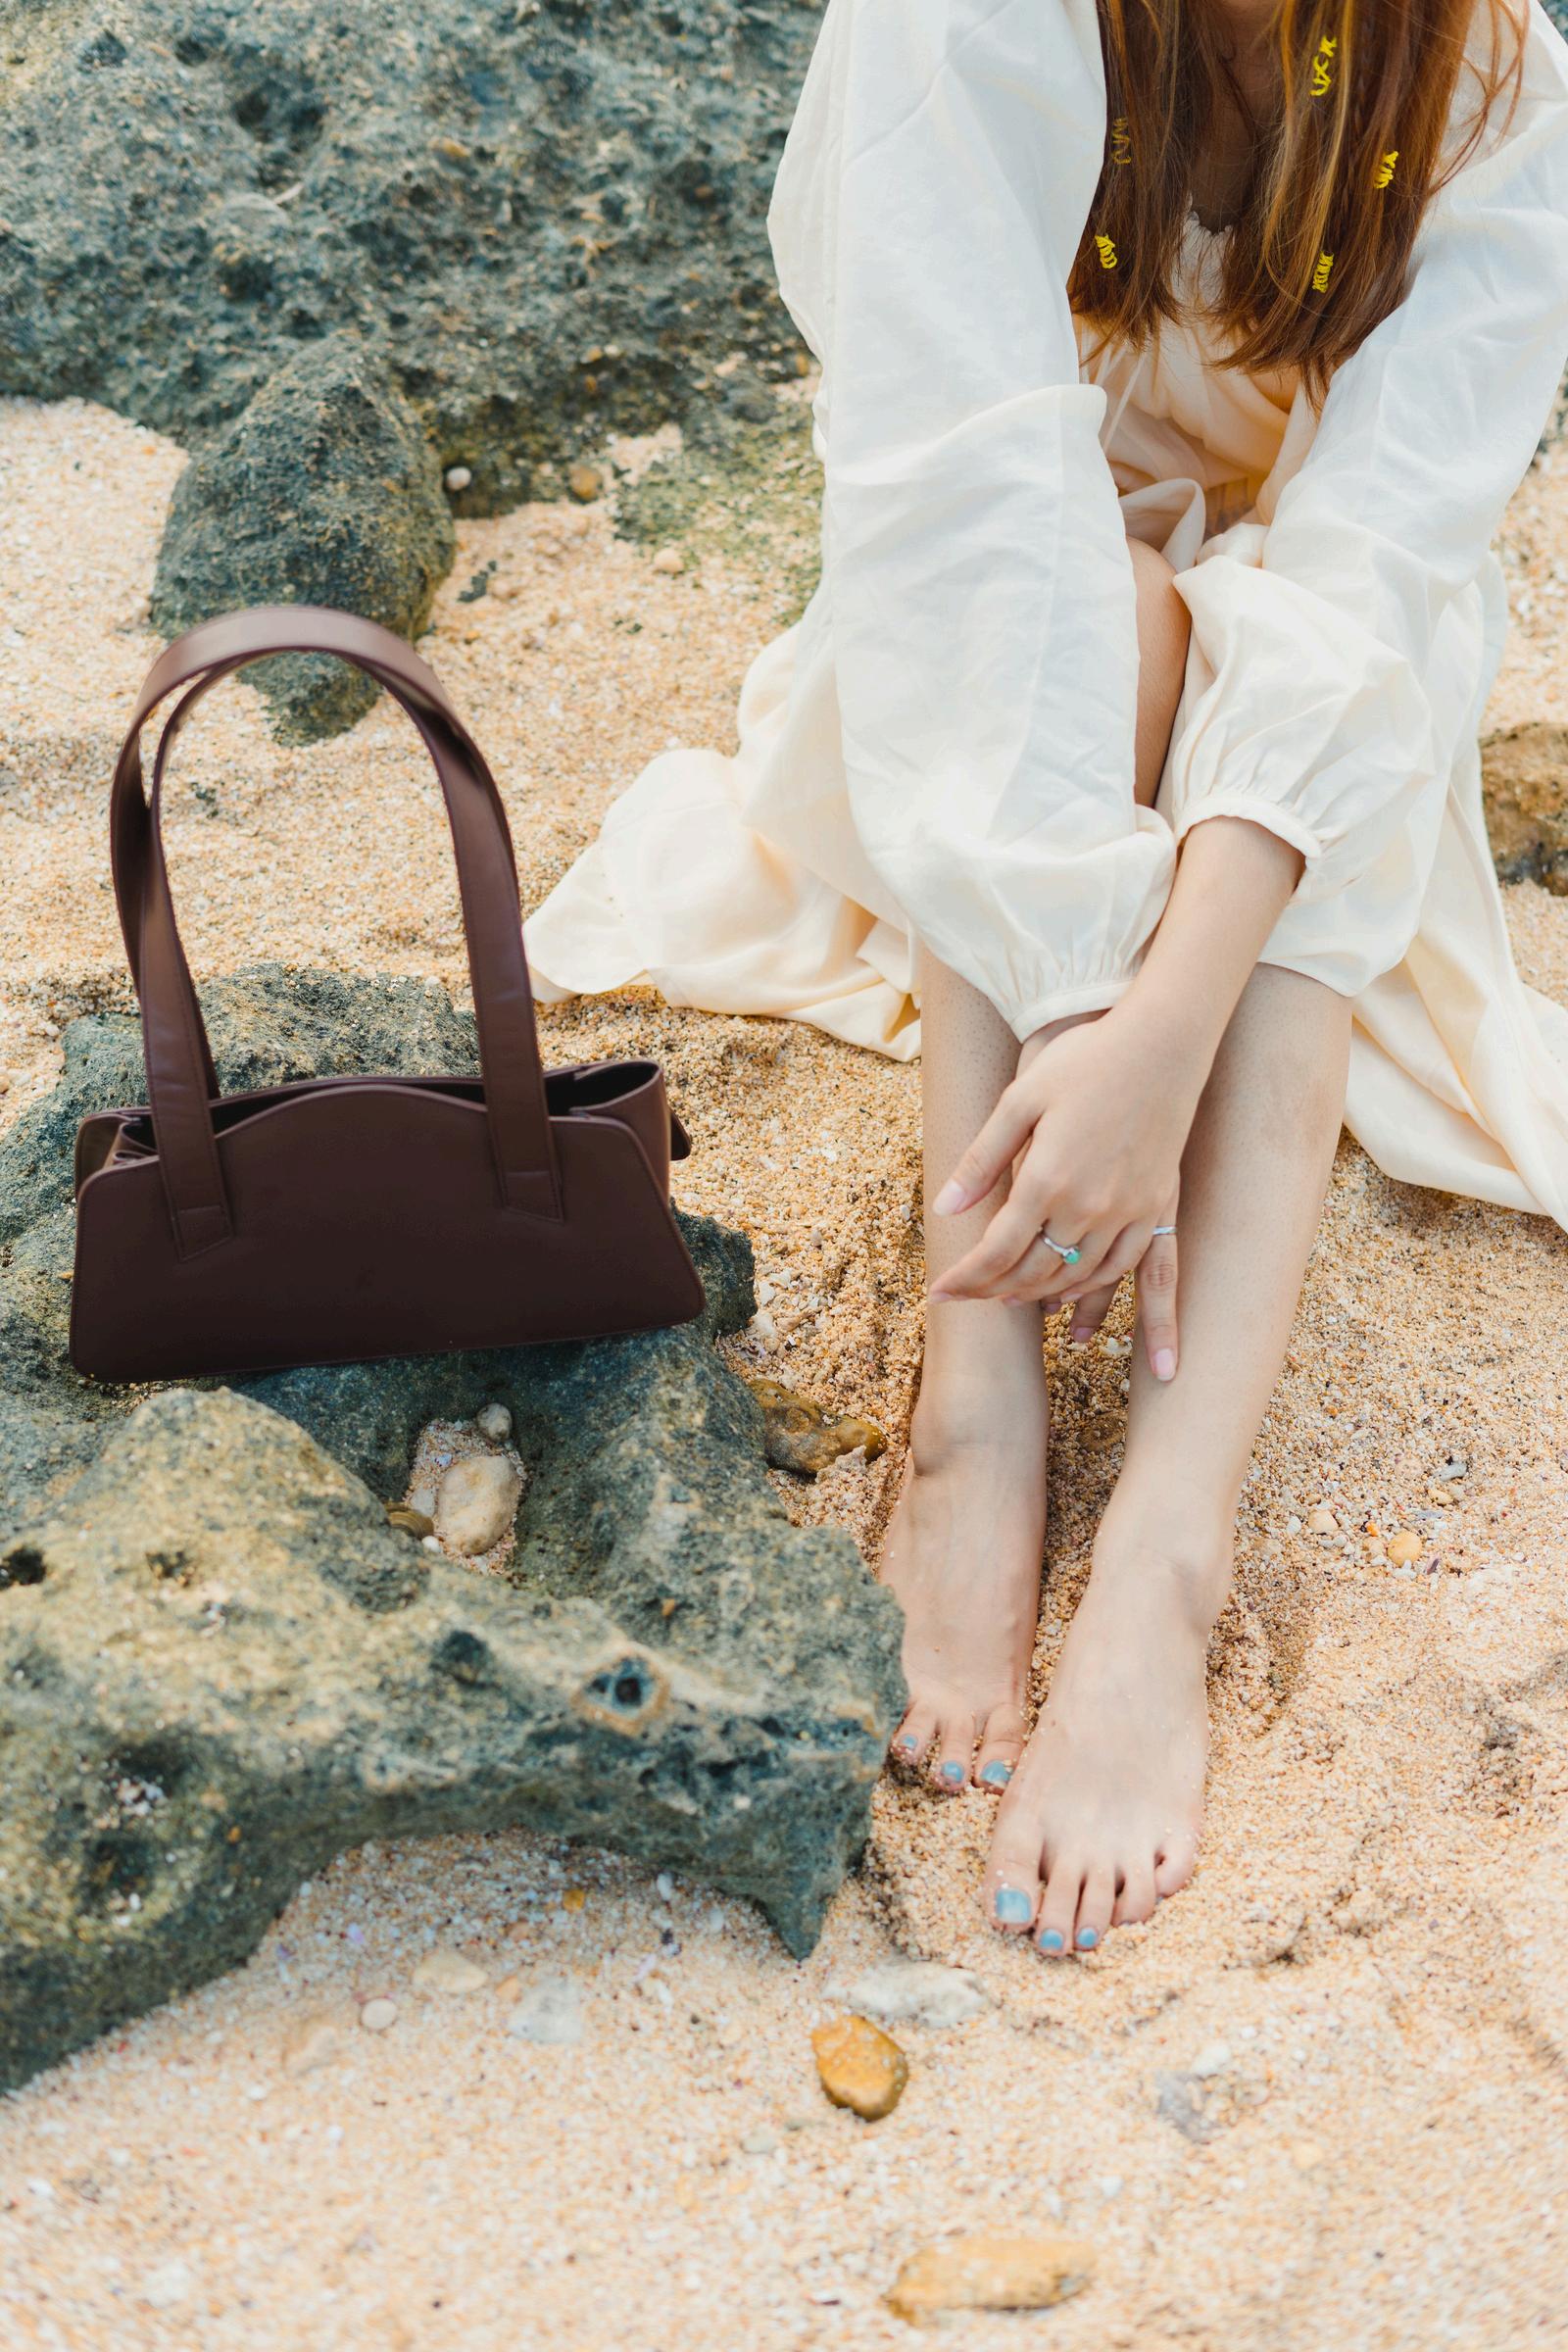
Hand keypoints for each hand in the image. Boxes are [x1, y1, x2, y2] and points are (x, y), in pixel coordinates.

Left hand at [926, 1002, 1202, 1370]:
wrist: (1161, 1043)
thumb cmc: (1084, 1062)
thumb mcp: (1019, 1100)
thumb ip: (982, 1160)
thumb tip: (945, 1209)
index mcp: (1047, 1179)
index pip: (996, 1252)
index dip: (964, 1278)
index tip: (939, 1292)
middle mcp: (1087, 1205)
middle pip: (1032, 1272)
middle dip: (992, 1290)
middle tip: (966, 1294)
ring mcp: (1126, 1211)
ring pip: (1075, 1276)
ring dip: (1037, 1294)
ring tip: (1008, 1296)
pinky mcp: (1155, 1207)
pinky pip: (1122, 1267)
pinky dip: (1090, 1287)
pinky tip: (1069, 1290)